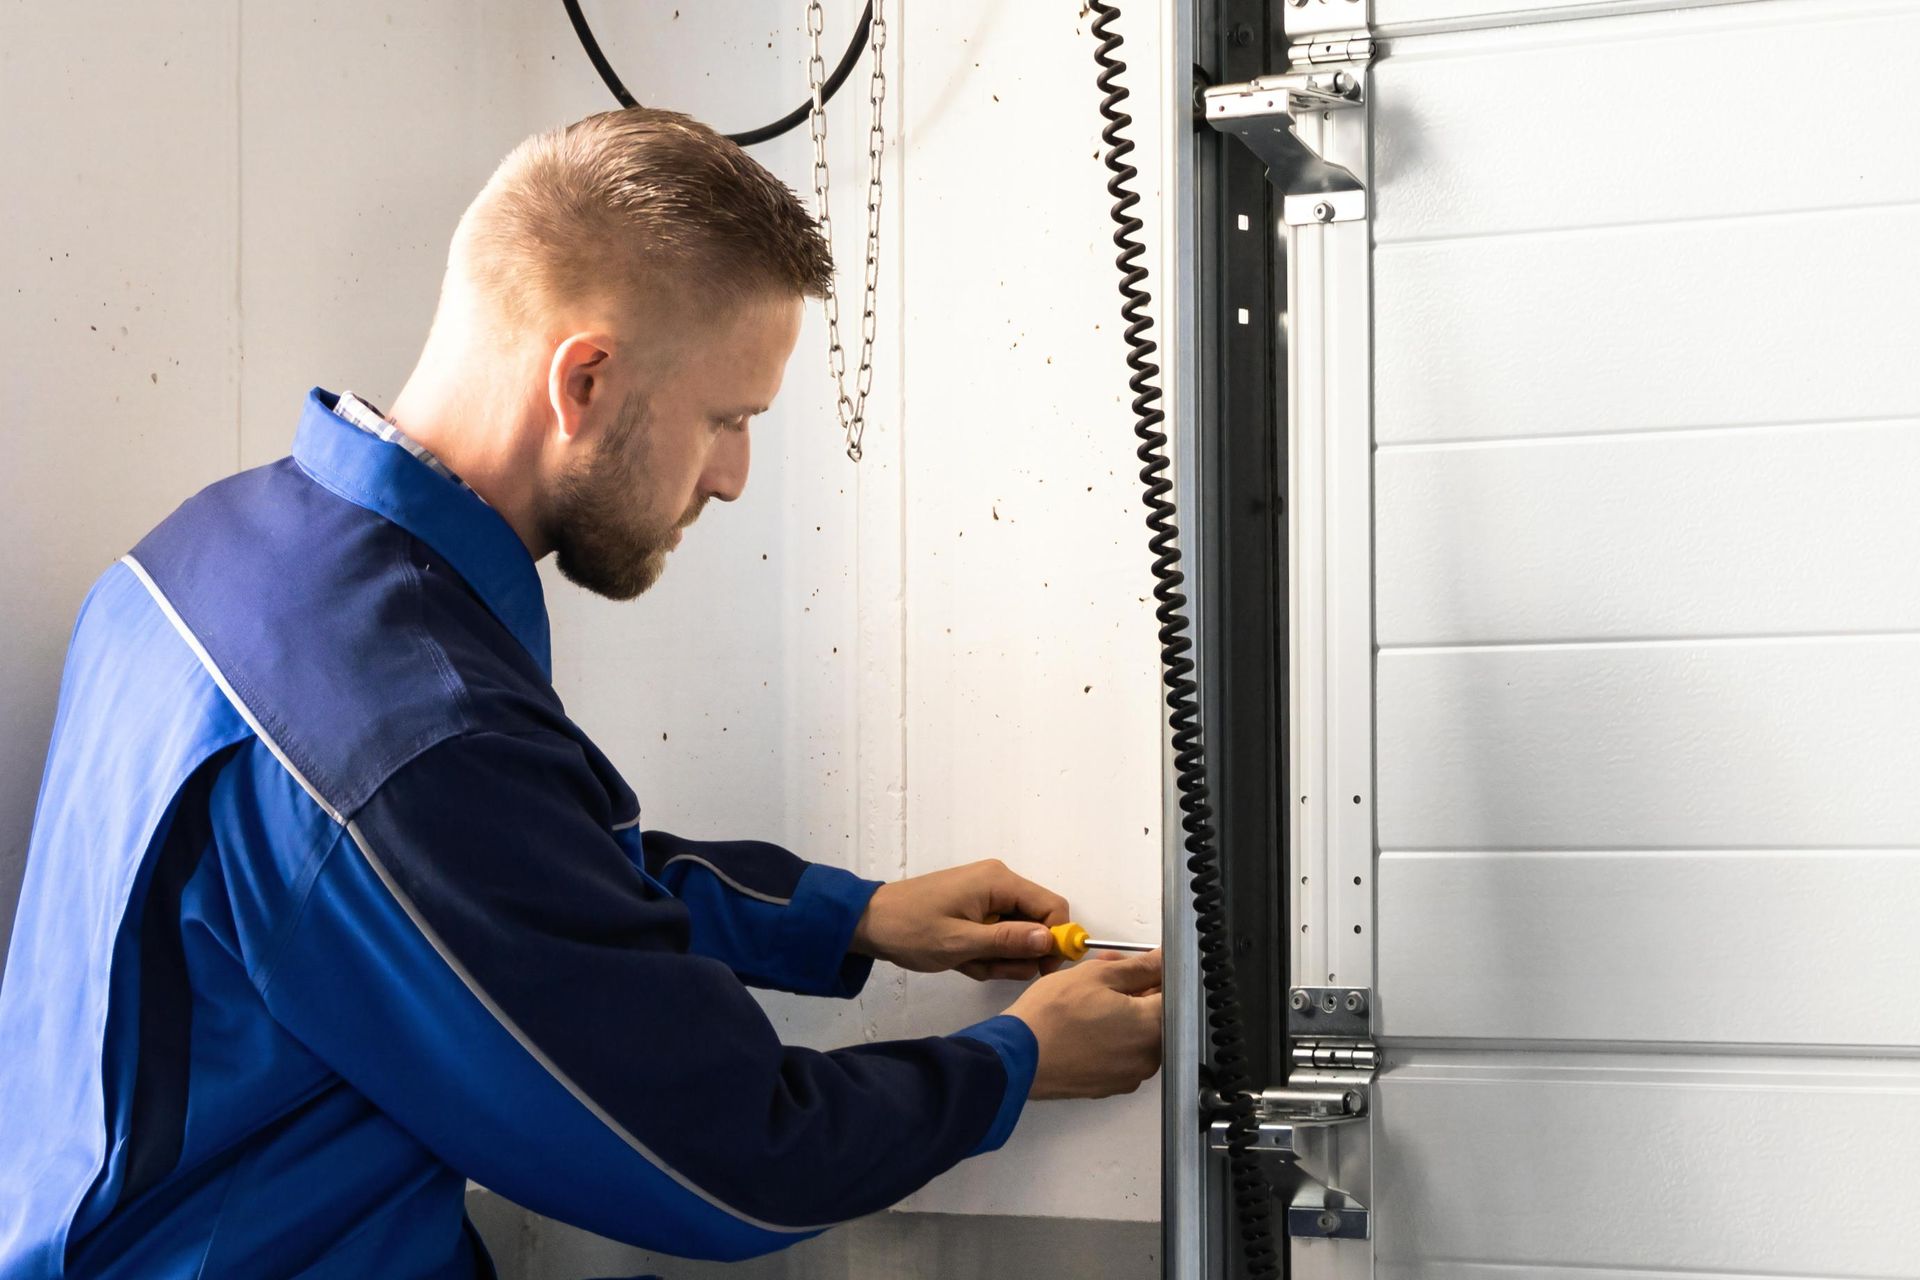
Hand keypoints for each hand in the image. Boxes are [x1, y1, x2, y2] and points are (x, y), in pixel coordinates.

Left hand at [850, 859, 1069, 980]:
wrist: (869, 923)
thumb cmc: (911, 930)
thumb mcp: (960, 943)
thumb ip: (1007, 941)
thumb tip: (1050, 940)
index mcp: (998, 881)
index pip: (1052, 906)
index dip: (1056, 940)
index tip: (1041, 970)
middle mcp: (998, 882)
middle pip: (1036, 922)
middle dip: (1017, 954)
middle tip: (987, 969)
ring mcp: (986, 895)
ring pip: (1016, 933)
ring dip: (998, 958)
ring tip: (967, 963)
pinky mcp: (976, 908)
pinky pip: (997, 934)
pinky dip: (984, 953)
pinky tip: (962, 959)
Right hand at [1005, 950, 1162, 1099]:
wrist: (1017, 1056)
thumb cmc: (1051, 1018)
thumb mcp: (1097, 975)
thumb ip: (1139, 967)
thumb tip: (1161, 960)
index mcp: (1153, 1026)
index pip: (1174, 992)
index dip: (1157, 972)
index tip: (1143, 965)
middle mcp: (1148, 1056)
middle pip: (1156, 1014)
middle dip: (1137, 990)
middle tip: (1110, 972)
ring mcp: (1129, 1075)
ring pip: (1137, 1034)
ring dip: (1123, 1011)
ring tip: (1091, 995)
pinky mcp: (1110, 1085)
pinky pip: (1121, 1053)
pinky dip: (1112, 1035)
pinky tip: (1087, 1021)